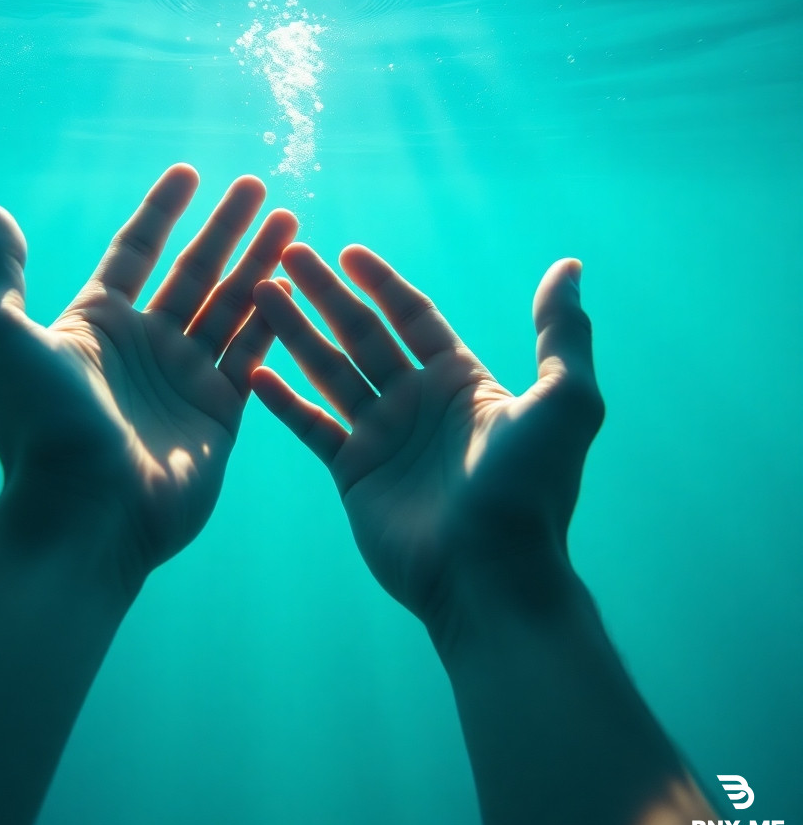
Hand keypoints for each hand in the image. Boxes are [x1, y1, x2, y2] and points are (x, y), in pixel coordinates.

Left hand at [0, 163, 296, 591]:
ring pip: (231, 306)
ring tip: (291, 223)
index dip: (162, 210)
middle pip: (194, 271)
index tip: (189, 172)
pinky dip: (272, 320)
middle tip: (258, 186)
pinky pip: (251, 354)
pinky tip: (292, 286)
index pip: (135, 251)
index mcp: (96, 324)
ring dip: (259, 263)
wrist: (85, 513)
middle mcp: (144, 346)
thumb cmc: (41, 424)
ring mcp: (184, 379)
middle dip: (226, 228)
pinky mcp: (219, 413)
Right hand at [251, 243, 603, 631]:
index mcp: (461, 380)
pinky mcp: (353, 473)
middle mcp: (417, 402)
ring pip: (330, 370)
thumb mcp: (564, 400)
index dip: (381, 282)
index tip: (347, 251)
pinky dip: (283, 400)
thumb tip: (571, 267)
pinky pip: (311, 426)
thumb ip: (561, 332)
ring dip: (296, 331)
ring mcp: (382, 437)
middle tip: (289, 254)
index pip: (413, 316)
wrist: (490, 574)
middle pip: (362, 333)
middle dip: (326, 294)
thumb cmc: (529, 487)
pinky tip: (253, 371)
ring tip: (261, 293)